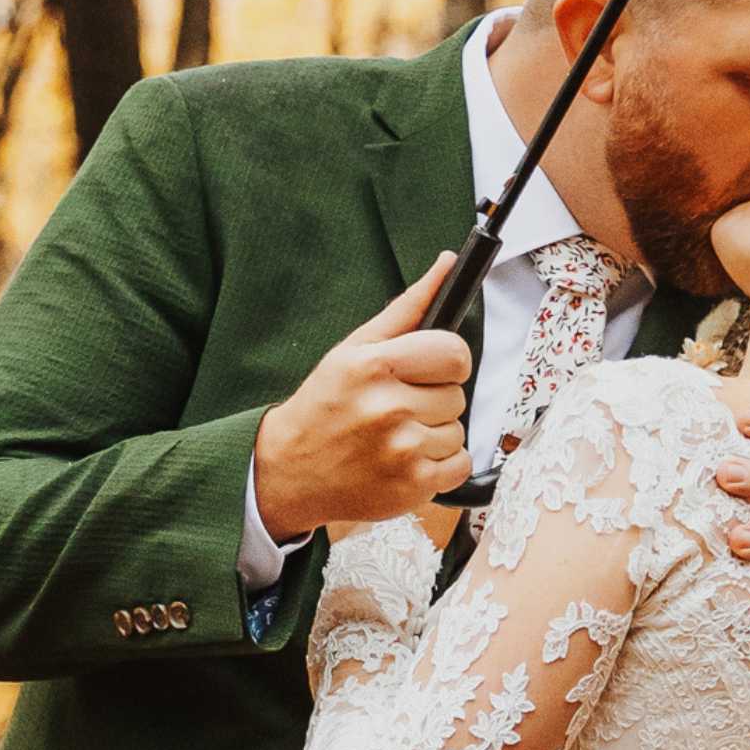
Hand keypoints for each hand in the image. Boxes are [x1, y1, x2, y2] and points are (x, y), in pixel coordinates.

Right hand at [253, 262, 474, 540]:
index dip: (448, 361)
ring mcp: (402, 450)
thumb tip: (448, 263)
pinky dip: (440, 465)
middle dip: (434, 399)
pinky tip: (406, 460)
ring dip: (435, 434)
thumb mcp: (354, 348)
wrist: (289, 470)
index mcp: (373, 366)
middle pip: (457, 395)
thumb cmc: (325, 404)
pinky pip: (460, 465)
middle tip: (396, 408)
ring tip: (395, 436)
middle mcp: (388, 408)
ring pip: (458, 431)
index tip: (430, 370)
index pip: (454, 354)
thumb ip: (407, 308)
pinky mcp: (413, 486)